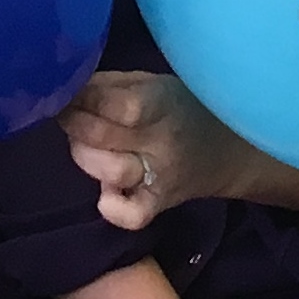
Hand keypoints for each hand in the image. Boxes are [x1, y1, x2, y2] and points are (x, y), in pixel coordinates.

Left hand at [59, 71, 255, 228]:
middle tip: (66, 112)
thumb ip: (112, 84)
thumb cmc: (185, 106)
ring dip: (84, 155)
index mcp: (163, 104)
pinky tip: (106, 193)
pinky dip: (113, 207)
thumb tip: (69, 87)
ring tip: (85, 144)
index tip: (68, 90)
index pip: (119, 105)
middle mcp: (162, 143)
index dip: (85, 97)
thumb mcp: (154, 82)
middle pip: (103, 136)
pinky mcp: (160, 204)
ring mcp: (161, 178)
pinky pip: (133, 216)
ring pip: (110, 171)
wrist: (232, 148)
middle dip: (72, 121)